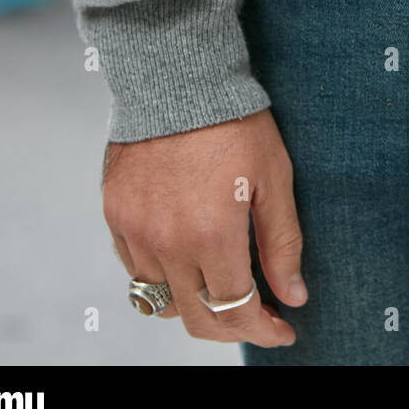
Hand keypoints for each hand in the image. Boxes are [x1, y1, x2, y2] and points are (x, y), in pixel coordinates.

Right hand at [102, 108, 304, 345]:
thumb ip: (282, 244)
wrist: (178, 79)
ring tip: (224, 291)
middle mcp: (166, 241)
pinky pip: (135, 270)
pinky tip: (190, 261)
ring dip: (195, 306)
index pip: (236, 310)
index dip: (263, 328)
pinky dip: (163, 278)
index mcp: (211, 234)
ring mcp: (134, 230)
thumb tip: (294, 296)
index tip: (283, 329)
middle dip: (232, 329)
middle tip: (258, 319)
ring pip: (160, 300)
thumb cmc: (236, 124)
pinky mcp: (114, 214)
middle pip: (196, 317)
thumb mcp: (275, 181)